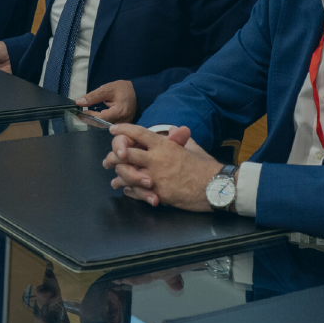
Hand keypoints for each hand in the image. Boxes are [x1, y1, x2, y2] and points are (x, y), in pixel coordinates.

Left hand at [76, 80, 137, 122]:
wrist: (138, 92)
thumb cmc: (123, 89)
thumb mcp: (107, 89)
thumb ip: (93, 96)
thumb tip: (79, 102)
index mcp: (119, 112)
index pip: (101, 118)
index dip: (89, 116)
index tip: (80, 112)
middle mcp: (122, 121)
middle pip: (102, 125)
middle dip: (90, 120)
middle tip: (81, 115)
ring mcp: (123, 125)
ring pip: (105, 127)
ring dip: (95, 122)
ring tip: (87, 116)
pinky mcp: (123, 126)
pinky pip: (109, 126)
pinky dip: (101, 122)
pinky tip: (95, 117)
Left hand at [103, 124, 222, 211]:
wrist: (214, 187)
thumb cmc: (205, 166)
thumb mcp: (192, 147)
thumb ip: (179, 139)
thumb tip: (174, 129)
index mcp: (164, 146)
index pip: (137, 133)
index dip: (123, 130)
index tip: (114, 130)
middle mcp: (156, 160)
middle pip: (124, 153)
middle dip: (113, 155)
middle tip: (109, 159)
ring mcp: (155, 177)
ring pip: (125, 173)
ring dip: (118, 176)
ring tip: (114, 179)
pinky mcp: (157, 193)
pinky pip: (135, 191)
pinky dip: (128, 190)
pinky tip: (126, 189)